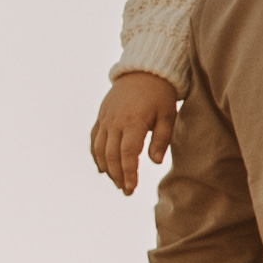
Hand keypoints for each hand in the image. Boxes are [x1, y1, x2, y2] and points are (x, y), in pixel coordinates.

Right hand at [92, 71, 180, 193]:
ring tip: (117, 182)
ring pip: (99, 149)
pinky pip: (94, 139)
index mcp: (133, 121)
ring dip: (106, 169)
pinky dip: (96, 155)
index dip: (128, 173)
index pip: (127, 153)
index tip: (132, 188)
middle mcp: (115, 121)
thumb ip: (161, 139)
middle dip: (118, 176)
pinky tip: (103, 168)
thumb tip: (155, 162)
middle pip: (111, 155)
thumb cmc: (160, 95)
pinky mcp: (101, 117)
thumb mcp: (168, 115)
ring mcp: (105, 119)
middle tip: (127, 191)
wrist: (143, 71)